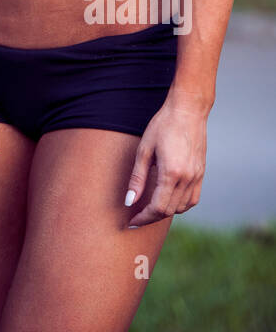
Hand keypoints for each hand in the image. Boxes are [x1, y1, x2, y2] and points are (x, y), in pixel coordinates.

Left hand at [124, 96, 207, 227]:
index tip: (131, 221)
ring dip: (165, 212)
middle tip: (136, 216)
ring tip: (149, 208)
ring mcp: (197, 177)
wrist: (188, 110)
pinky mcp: (201, 173)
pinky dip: (180, 205)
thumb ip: (137, 178)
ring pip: (181, 208)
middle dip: (151, 217)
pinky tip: (168, 200)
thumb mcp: (144, 150)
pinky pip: (192, 199)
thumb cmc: (163, 126)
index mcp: (172, 173)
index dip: (143, 217)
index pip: (158, 207)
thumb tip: (129, 201)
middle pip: (169, 210)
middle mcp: (187, 178)